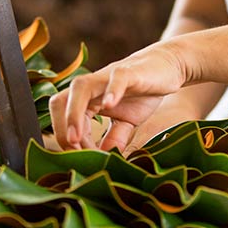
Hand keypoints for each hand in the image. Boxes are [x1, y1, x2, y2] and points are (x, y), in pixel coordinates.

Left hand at [50, 41, 188, 150]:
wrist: (166, 66)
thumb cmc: (142, 93)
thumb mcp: (127, 121)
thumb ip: (115, 137)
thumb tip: (104, 156)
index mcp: (86, 99)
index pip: (65, 120)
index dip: (69, 142)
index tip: (80, 161)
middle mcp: (90, 87)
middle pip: (61, 102)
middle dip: (61, 129)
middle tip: (73, 152)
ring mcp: (107, 77)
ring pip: (80, 89)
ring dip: (73, 114)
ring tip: (76, 138)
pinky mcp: (129, 71)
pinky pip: (116, 79)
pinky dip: (111, 91)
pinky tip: (109, 106)